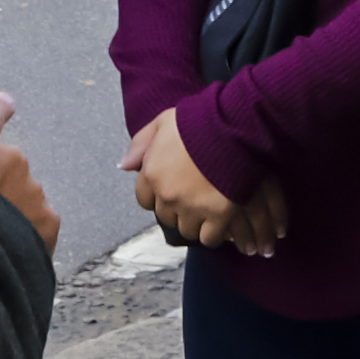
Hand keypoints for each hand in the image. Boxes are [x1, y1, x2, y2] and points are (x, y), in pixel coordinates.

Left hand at [126, 108, 274, 255]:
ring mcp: (192, 207)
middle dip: (177, 209)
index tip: (172, 189)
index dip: (158, 195)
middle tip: (194, 197)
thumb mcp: (163, 121)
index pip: (144, 199)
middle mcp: (168, 195)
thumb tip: (124, 165)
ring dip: (195, 222)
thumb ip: (141, 143)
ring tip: (208, 210)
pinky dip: (214, 233)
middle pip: (166, 216)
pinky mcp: (218, 216)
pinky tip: (220, 222)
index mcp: (152, 172)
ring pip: (187, 229)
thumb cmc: (200, 120)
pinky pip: (209, 238)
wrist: (235, 127)